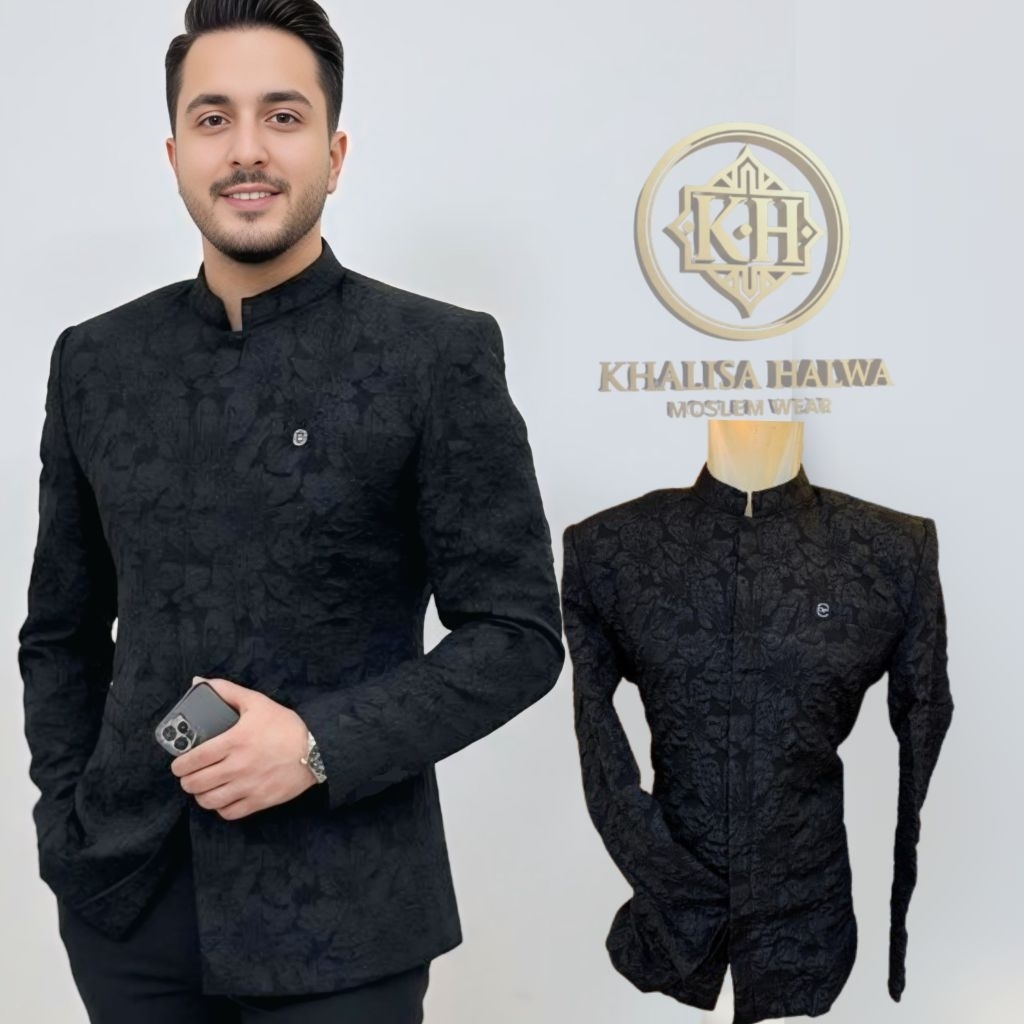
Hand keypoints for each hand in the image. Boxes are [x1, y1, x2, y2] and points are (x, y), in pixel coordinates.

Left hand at [170, 676, 315, 819]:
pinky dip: (221, 808)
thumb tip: (198, 682)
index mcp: (234, 741)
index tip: (179, 764)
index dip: (180, 764)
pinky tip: (223, 797)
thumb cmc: (284, 725)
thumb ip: (226, 691)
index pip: (194, 759)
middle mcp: (238, 766)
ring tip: (204, 787)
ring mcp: (248, 786)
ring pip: (209, 801)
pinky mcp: (259, 801)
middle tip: (191, 774)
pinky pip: (229, 813)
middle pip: (197, 783)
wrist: (317, 749)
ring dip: (202, 795)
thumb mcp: (256, 702)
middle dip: (187, 780)